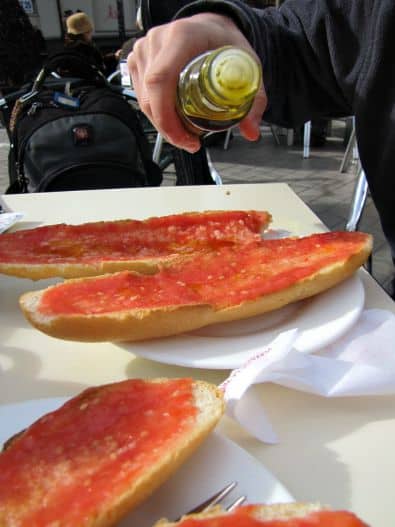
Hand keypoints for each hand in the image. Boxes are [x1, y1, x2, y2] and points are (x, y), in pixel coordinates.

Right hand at [128, 13, 266, 152]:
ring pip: (143, 100)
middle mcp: (157, 41)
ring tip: (185, 134)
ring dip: (162, 124)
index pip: (160, 80)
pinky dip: (156, 114)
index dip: (167, 116)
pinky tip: (173, 120)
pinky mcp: (137, 61)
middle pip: (150, 96)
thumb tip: (251, 131)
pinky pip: (141, 96)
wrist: (209, 26)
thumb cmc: (224, 42)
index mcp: (182, 37)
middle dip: (168, 129)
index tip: (185, 138)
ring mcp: (144, 50)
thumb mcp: (247, 66)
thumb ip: (254, 100)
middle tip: (190, 143)